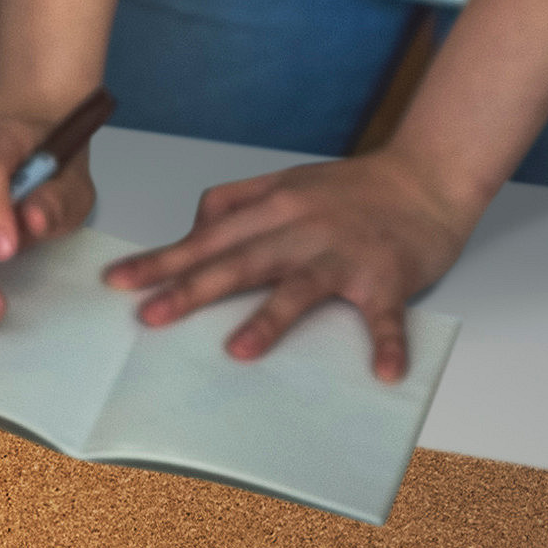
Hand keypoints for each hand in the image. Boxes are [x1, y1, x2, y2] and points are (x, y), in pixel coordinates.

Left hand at [107, 151, 475, 379]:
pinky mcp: (389, 277)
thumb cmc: (354, 189)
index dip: (163, 260)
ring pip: (302, 287)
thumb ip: (236, 200)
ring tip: (239, 351)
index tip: (118, 282)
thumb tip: (194, 227)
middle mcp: (303, 229)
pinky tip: (384, 372)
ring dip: (271, 319)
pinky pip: (388, 316)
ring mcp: (346, 254)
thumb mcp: (287, 181)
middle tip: (151, 316)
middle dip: (193, 288)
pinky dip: (390, 343)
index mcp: (275, 207)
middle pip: (241, 261)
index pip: (207, 237)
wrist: (429, 175)